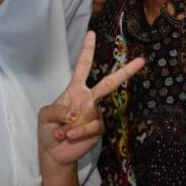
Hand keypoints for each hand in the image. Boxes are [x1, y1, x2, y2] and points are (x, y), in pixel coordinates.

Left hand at [38, 32, 144, 169]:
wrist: (54, 153)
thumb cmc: (48, 130)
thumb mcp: (44, 116)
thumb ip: (57, 109)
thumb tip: (74, 114)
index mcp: (75, 89)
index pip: (83, 66)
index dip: (87, 50)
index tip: (92, 33)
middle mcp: (88, 99)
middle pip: (109, 83)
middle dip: (125, 72)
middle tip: (141, 61)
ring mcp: (95, 114)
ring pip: (91, 113)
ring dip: (72, 125)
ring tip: (61, 132)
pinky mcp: (98, 129)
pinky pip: (93, 127)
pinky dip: (78, 132)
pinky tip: (69, 136)